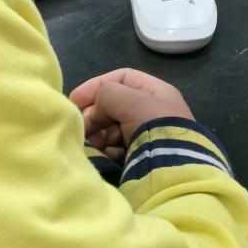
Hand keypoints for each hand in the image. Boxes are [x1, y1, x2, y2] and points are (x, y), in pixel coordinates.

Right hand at [69, 67, 193, 162]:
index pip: (122, 79)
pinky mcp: (139, 158)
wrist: (172, 169)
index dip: (97, 85)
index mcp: (157, 92)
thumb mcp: (130, 100)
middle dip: (95, 114)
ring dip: (98, 134)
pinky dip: (106, 151)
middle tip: (83, 127)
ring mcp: (146, 136)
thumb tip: (95, 112)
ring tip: (93, 143)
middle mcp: (152, 112)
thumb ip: (107, 95)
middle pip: (115, 106)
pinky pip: (116, 149)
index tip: (75, 100)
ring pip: (112, 129)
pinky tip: (103, 155)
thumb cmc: (153, 126)